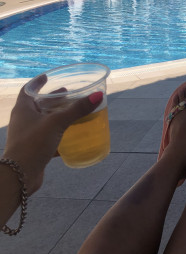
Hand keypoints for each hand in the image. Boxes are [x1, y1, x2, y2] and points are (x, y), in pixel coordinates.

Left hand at [3, 75, 102, 194]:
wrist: (19, 176)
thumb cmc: (34, 143)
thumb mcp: (57, 123)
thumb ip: (77, 109)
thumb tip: (98, 95)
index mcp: (23, 109)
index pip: (28, 89)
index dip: (38, 82)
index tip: (48, 77)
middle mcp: (22, 120)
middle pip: (38, 105)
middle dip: (52, 99)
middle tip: (68, 94)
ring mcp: (27, 136)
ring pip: (43, 122)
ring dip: (56, 117)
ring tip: (71, 113)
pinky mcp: (33, 149)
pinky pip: (47, 138)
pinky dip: (58, 135)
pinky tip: (71, 137)